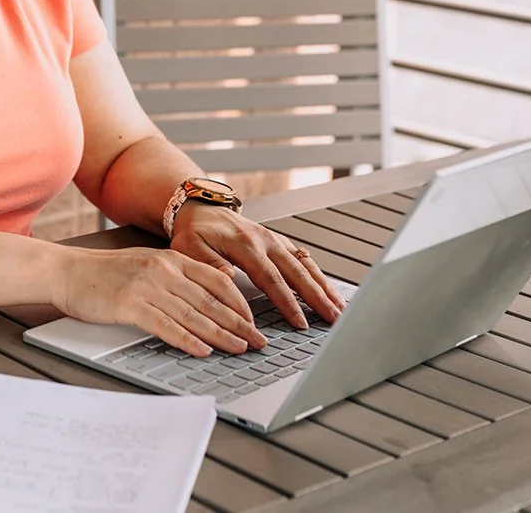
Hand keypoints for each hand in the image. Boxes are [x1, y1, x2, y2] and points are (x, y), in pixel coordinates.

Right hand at [52, 246, 267, 356]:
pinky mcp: (130, 305)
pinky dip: (188, 340)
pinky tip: (202, 350)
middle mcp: (162, 269)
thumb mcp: (144, 264)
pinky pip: (167, 326)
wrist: (66, 272)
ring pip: (194, 314)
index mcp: (169, 258)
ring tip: (239, 348)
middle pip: (210, 300)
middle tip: (258, 340)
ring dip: (221, 335)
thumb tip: (208, 296)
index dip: (239, 302)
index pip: (216, 279)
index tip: (252, 320)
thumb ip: (174, 276)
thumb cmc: (102, 273)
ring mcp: (147, 286)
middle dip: (239, 323)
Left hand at [171, 205, 346, 329]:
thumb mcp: (190, 247)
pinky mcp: (279, 241)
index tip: (300, 322)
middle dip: (318, 297)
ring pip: (306, 265)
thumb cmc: (194, 231)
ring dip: (325, 287)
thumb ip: (209, 264)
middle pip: (297, 272)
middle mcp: (265, 240)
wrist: (200, 208)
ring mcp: (275, 240)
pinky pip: (303, 259)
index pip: (271, 279)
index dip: (287, 302)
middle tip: (335, 319)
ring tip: (341, 308)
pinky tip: (329, 291)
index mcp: (245, 245)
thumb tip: (229, 278)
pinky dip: (318, 276)